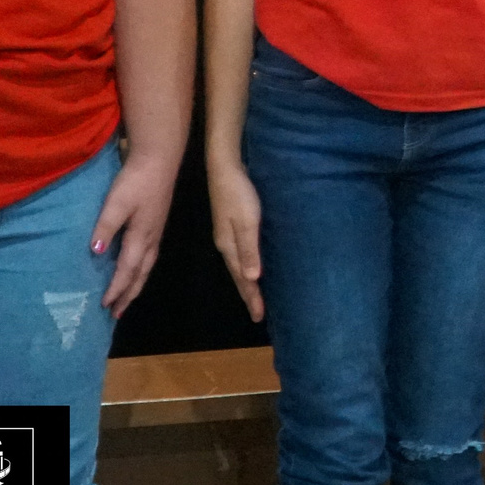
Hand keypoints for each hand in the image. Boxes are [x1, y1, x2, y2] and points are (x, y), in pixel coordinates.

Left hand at [90, 158, 177, 315]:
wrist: (159, 160)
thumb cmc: (136, 181)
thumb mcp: (116, 203)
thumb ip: (105, 228)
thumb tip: (95, 253)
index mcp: (141, 237)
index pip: (127, 270)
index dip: (116, 289)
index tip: (104, 306)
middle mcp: (151, 239)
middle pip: (141, 274)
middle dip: (129, 294)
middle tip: (116, 313)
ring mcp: (156, 231)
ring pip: (147, 267)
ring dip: (136, 284)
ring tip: (126, 298)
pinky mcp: (156, 224)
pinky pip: (149, 257)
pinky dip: (141, 270)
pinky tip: (136, 268)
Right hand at [209, 160, 266, 322]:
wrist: (224, 168)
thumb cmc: (239, 193)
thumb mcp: (247, 221)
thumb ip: (249, 249)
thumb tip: (252, 279)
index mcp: (229, 247)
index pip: (242, 279)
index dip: (252, 297)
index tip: (260, 316)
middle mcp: (226, 244)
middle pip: (239, 276)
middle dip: (249, 295)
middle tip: (258, 315)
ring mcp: (227, 235)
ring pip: (239, 266)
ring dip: (248, 283)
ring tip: (256, 297)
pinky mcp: (231, 225)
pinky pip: (241, 254)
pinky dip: (247, 266)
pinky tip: (252, 267)